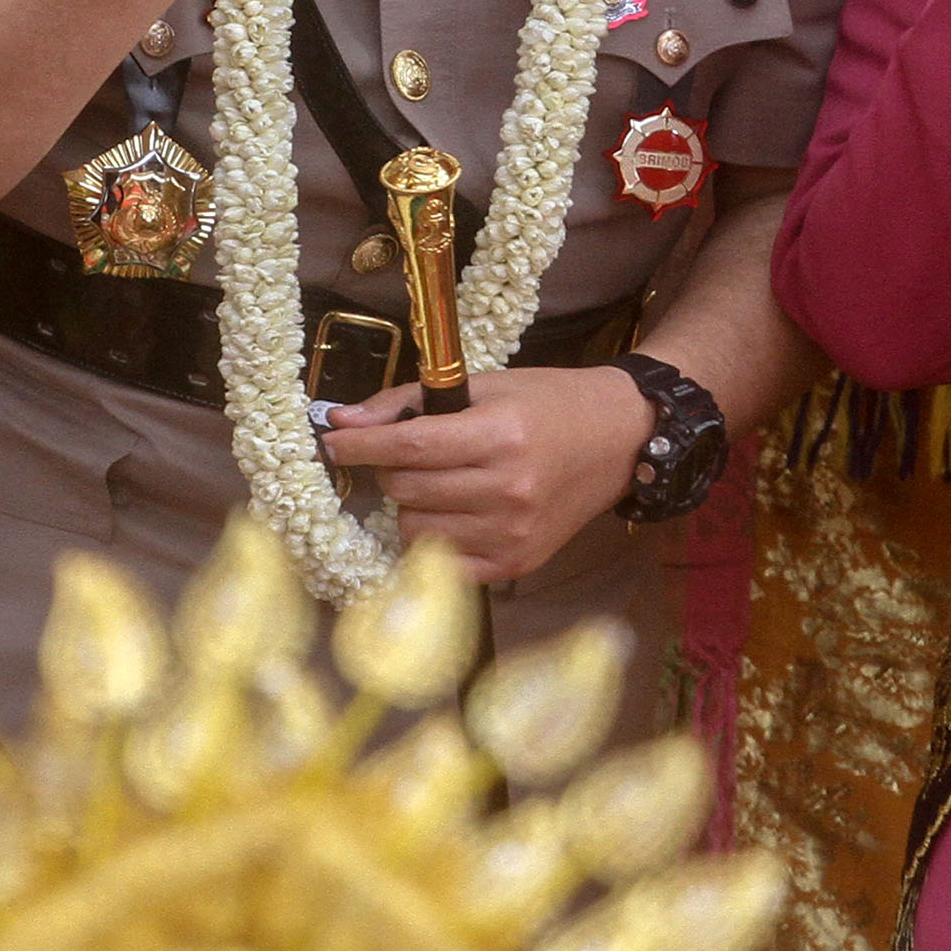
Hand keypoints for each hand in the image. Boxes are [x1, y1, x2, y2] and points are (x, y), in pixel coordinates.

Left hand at [322, 362, 659, 580]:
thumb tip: (341, 421)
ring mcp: (513, 533)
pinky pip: (441, 563)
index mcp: (501, 435)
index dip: (360, 446)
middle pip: (406, 489)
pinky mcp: (516, 564)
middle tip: (410, 453)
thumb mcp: (484, 386)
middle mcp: (508, 489)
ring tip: (440, 482)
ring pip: (414, 529)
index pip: (409, 446)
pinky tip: (452, 514)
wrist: (619, 441)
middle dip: (391, 468)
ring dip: (411, 504)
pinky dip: (434, 538)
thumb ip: (408, 402)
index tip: (332, 441)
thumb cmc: (548, 404)